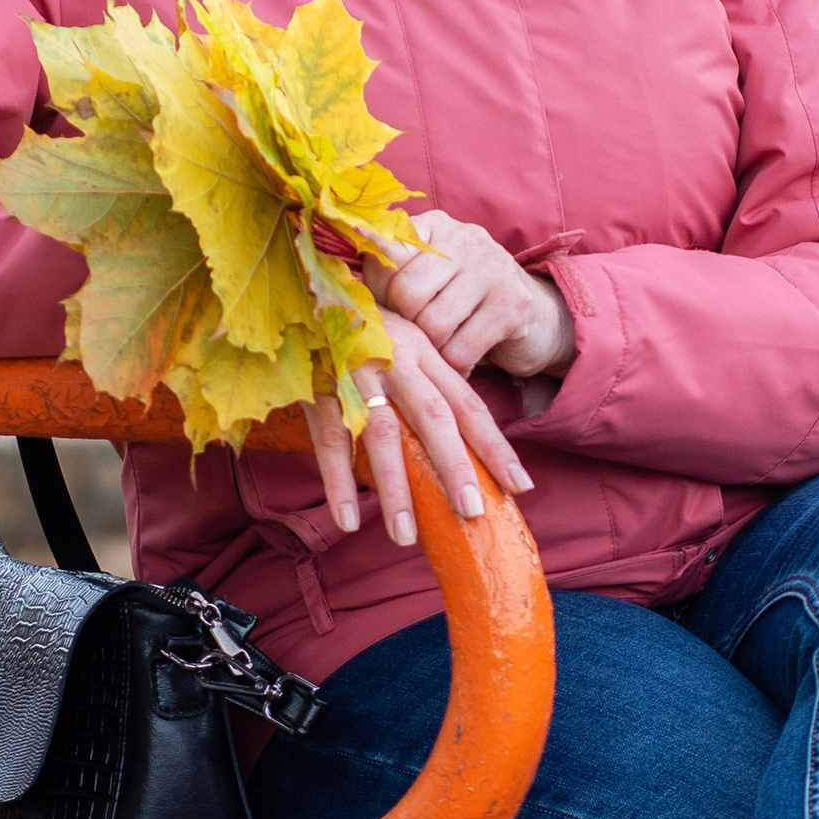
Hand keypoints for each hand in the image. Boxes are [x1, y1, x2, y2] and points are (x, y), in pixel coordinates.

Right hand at [300, 309, 534, 548]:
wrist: (299, 281)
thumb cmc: (354, 322)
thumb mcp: (399, 340)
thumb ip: (424, 381)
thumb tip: (452, 440)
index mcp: (423, 352)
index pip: (467, 404)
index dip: (494, 446)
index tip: (520, 486)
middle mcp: (395, 360)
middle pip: (434, 419)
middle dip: (456, 469)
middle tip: (472, 515)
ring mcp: (355, 372)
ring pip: (382, 435)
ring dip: (395, 489)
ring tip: (405, 537)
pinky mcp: (316, 385)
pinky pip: (330, 439)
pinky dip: (338, 480)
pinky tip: (348, 519)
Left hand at [380, 208, 575, 383]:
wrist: (536, 318)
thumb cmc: (463, 301)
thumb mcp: (426, 278)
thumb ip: (387, 276)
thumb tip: (342, 293)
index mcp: (433, 226)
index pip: (383, 253)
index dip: (378, 291)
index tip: (389, 306)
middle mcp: (464, 238)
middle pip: (406, 293)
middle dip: (407, 324)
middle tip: (420, 332)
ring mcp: (492, 268)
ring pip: (432, 324)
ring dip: (432, 348)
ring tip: (442, 346)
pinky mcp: (513, 304)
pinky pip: (460, 349)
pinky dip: (455, 365)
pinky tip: (461, 360)